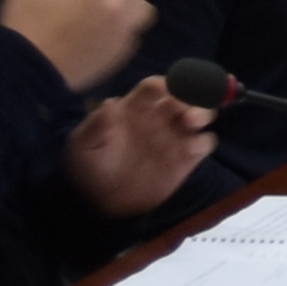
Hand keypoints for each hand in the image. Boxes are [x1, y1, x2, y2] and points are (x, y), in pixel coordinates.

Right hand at [0, 0, 160, 87]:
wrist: (28, 71)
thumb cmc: (26, 20)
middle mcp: (116, 6)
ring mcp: (122, 32)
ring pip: (143, 8)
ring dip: (131, 2)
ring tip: (112, 5)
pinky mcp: (121, 54)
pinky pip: (135, 33)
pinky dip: (126, 26)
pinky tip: (107, 29)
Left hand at [62, 76, 214, 218]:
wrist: (100, 201)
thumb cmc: (90, 166)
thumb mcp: (83, 146)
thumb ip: (96, 126)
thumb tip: (109, 104)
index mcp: (135, 107)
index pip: (154, 88)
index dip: (163, 84)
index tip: (167, 90)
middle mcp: (159, 117)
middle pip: (183, 96)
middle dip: (191, 96)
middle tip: (185, 108)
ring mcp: (175, 136)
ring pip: (199, 115)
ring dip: (202, 113)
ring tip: (192, 122)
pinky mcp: (186, 158)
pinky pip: (203, 144)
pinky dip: (202, 143)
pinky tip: (192, 149)